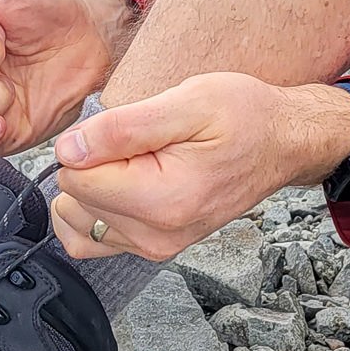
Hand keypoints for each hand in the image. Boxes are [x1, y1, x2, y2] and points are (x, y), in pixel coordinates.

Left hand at [50, 73, 349, 261]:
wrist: (282, 143)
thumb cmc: (244, 117)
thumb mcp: (187, 102)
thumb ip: (121, 129)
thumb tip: (67, 150)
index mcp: (163, 200)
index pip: (74, 177)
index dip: (89, 143)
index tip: (128, 130)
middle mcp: (156, 235)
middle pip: (74, 198)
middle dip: (94, 164)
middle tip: (142, 142)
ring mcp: (154, 247)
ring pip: (78, 219)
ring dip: (93, 186)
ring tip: (135, 161)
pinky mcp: (153, 248)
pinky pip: (92, 238)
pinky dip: (93, 210)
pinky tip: (120, 183)